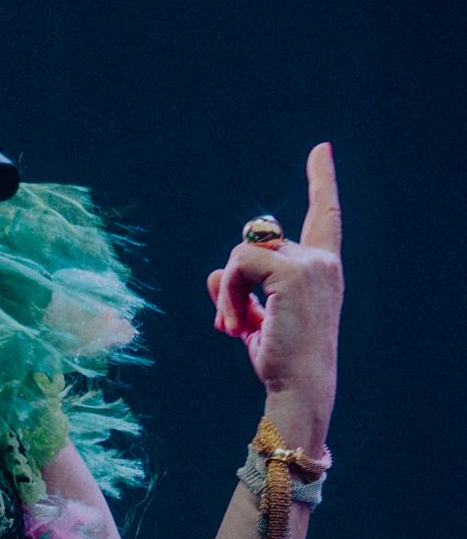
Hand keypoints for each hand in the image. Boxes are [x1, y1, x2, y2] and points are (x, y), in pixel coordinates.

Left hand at [207, 143, 343, 442]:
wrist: (299, 388)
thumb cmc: (281, 362)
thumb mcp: (256, 322)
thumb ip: (239, 294)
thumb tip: (214, 275)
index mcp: (320, 269)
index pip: (324, 217)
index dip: (321, 182)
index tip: (320, 150)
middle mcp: (322, 261)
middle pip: (255, 241)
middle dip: (234, 281)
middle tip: (230, 325)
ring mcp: (311, 265)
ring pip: (242, 253)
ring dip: (229, 291)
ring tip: (234, 328)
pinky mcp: (293, 273)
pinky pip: (239, 262)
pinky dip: (229, 292)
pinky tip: (236, 325)